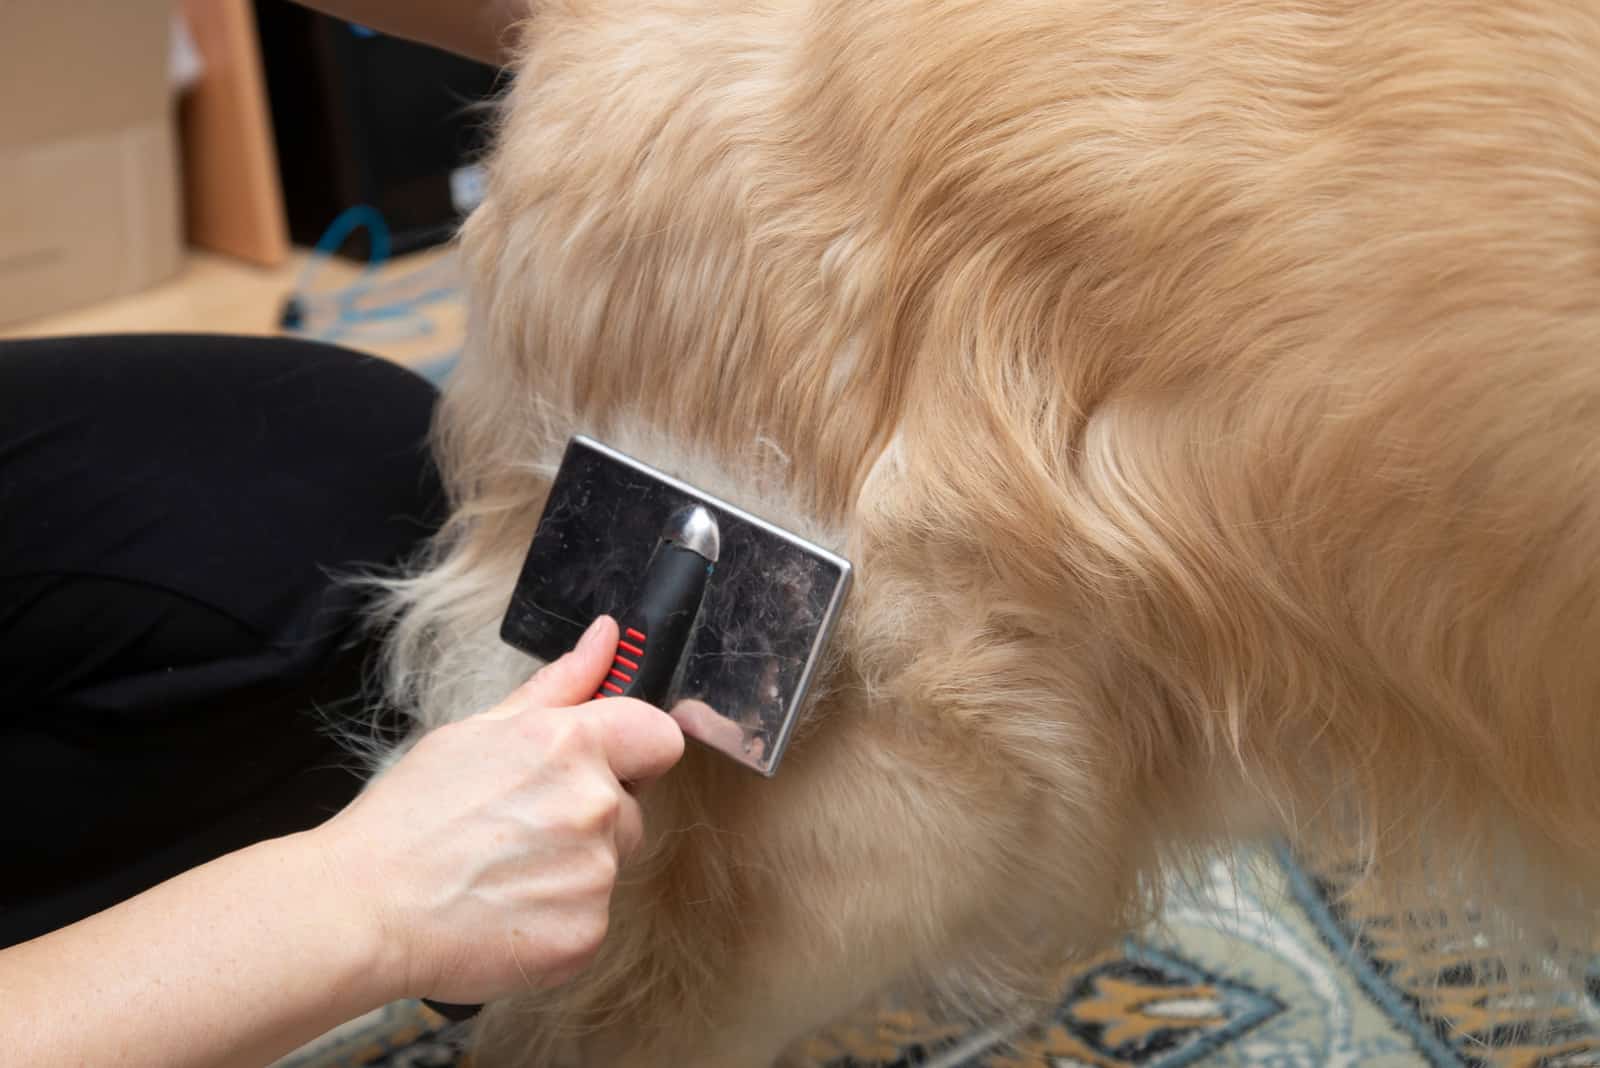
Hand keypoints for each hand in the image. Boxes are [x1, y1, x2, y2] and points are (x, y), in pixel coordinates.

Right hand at [314, 616, 684, 1003]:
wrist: (365, 907)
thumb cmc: (413, 814)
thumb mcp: (479, 730)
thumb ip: (560, 685)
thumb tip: (608, 637)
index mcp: (571, 744)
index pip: (660, 738)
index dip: (634, 752)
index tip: (602, 767)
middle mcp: (595, 805)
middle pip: (631, 806)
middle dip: (590, 815)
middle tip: (518, 828)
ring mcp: (594, 874)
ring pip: (610, 864)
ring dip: (573, 868)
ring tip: (503, 871)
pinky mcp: (586, 933)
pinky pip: (592, 916)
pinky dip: (558, 917)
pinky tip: (506, 910)